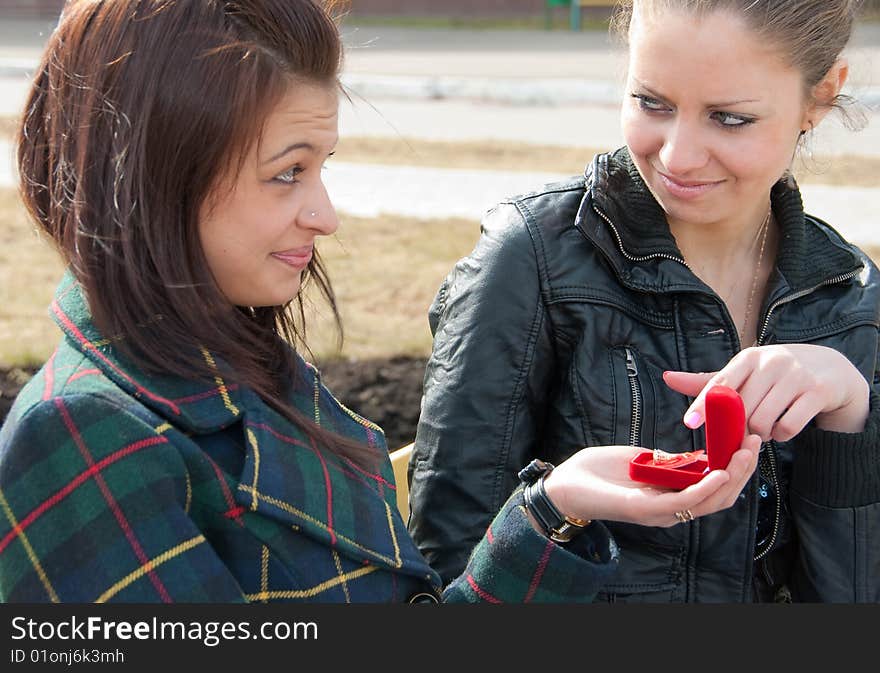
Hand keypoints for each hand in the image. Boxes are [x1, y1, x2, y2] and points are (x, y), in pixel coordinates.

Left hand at [542, 434, 759, 528]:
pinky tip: (719, 472)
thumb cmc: (598, 471)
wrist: (565, 482)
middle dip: (742, 470)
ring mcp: (660, 511)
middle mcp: (671, 508)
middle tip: (754, 442)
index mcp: (671, 495)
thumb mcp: (641, 459)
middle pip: (720, 495)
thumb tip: (689, 457)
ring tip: (744, 453)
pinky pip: (683, 502)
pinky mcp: (645, 509)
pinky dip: (704, 488)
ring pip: (708, 500)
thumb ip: (667, 461)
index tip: (748, 439)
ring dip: (731, 477)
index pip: (715, 486)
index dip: (736, 466)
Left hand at [663, 345, 869, 440]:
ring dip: (760, 434)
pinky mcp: (817, 391)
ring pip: (763, 421)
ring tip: (764, 428)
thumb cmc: (777, 374)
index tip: (689, 423)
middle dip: (738, 428)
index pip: (720, 383)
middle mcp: (772, 362)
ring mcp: (797, 375)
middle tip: (743, 431)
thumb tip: (668, 378)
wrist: (832, 369)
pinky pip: (788, 427)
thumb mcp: (746, 372)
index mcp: (749, 357)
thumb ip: (710, 381)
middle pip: (740, 409)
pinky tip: (783, 429)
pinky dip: (781, 436)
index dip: (703, 404)